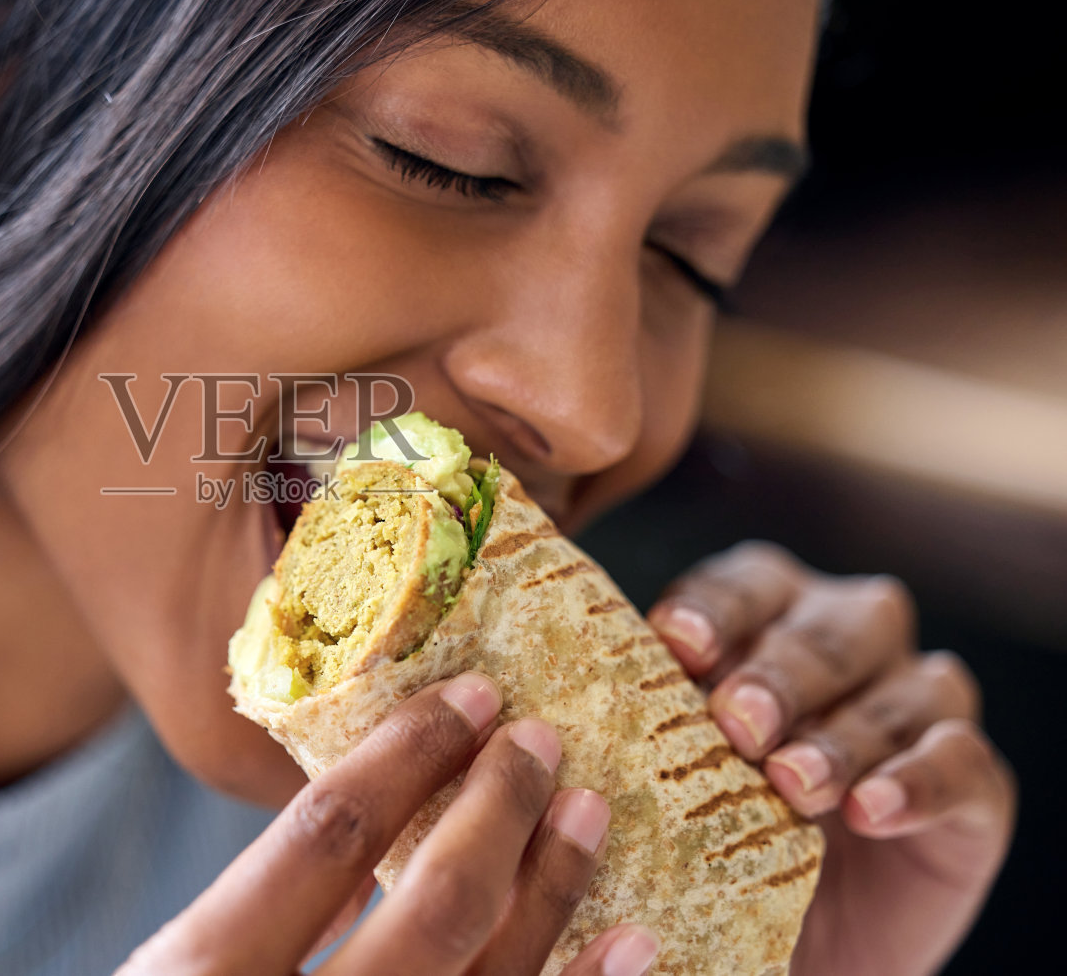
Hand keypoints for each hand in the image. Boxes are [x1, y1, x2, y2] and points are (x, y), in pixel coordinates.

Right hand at [118, 673, 660, 975]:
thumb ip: (262, 916)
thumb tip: (376, 822)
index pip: (325, 835)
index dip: (407, 755)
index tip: (466, 695)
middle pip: (435, 903)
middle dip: (500, 807)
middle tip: (542, 738)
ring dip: (560, 893)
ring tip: (592, 816)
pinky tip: (631, 945)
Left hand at [647, 542, 1016, 975]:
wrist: (782, 931)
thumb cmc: (705, 828)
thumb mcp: (660, 775)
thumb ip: (630, 724)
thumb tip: (543, 704)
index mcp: (763, 613)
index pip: (742, 586)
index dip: (713, 609)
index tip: (675, 644)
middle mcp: (847, 637)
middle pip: (823, 632)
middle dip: (778, 675)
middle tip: (735, 722)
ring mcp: (917, 702)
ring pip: (897, 690)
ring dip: (841, 736)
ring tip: (793, 786)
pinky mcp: (974, 781)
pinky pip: (959, 762)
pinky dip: (917, 781)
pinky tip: (871, 810)